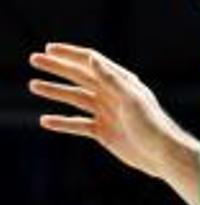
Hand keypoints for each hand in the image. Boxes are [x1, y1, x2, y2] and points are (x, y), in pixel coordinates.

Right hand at [30, 43, 179, 179]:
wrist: (161, 155)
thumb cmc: (151, 124)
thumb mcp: (131, 99)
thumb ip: (111, 79)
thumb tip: (92, 58)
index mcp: (120, 81)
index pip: (90, 62)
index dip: (69, 54)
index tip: (48, 49)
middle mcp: (111, 94)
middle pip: (78, 76)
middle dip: (56, 67)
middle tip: (34, 60)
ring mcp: (105, 113)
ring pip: (74, 98)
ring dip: (55, 91)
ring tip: (33, 85)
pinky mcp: (102, 132)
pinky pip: (77, 124)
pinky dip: (61, 123)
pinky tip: (45, 121)